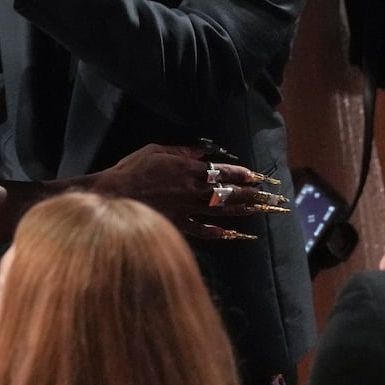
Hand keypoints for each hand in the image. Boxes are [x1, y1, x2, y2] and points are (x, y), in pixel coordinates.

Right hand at [92, 144, 288, 241]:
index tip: (257, 176)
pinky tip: (231, 234)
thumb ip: (181, 152)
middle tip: (271, 197)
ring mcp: (187, 208)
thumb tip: (201, 151)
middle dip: (251, 194)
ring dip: (243, 211)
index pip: (222, 171)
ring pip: (221, 210)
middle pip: (228, 192)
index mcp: (188, 169)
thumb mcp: (155, 150)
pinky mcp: (178, 223)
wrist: (113, 195)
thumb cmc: (132, 169)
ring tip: (260, 212)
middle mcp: (193, 189)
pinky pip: (201, 230)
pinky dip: (217, 233)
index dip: (241, 174)